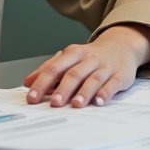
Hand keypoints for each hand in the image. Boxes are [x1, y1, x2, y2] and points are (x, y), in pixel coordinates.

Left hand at [22, 24, 149, 108]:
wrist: (122, 45)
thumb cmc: (91, 57)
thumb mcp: (69, 58)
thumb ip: (49, 69)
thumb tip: (28, 82)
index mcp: (73, 53)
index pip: (54, 68)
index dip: (42, 83)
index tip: (32, 97)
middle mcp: (89, 59)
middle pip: (74, 74)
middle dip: (63, 89)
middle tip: (54, 103)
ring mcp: (105, 67)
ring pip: (93, 79)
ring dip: (84, 92)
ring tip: (76, 105)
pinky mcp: (120, 75)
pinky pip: (112, 84)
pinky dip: (106, 93)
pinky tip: (100, 101)